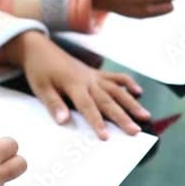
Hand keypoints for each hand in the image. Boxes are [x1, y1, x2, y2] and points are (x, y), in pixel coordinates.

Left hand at [4, 32, 150, 139]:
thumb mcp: (40, 88)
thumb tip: (64, 121)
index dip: (97, 122)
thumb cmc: (39, 70)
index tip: (106, 136)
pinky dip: (128, 82)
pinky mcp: (95, 72)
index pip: (88, 107)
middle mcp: (88, 80)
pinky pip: (115, 77)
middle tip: (135, 131)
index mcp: (74, 85)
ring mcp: (94, 75)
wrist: (40, 49)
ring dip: (132, 103)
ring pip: (117, 90)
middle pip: (108, 100)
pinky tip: (139, 91)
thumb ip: (54, 104)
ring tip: (145, 116)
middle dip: (123, 117)